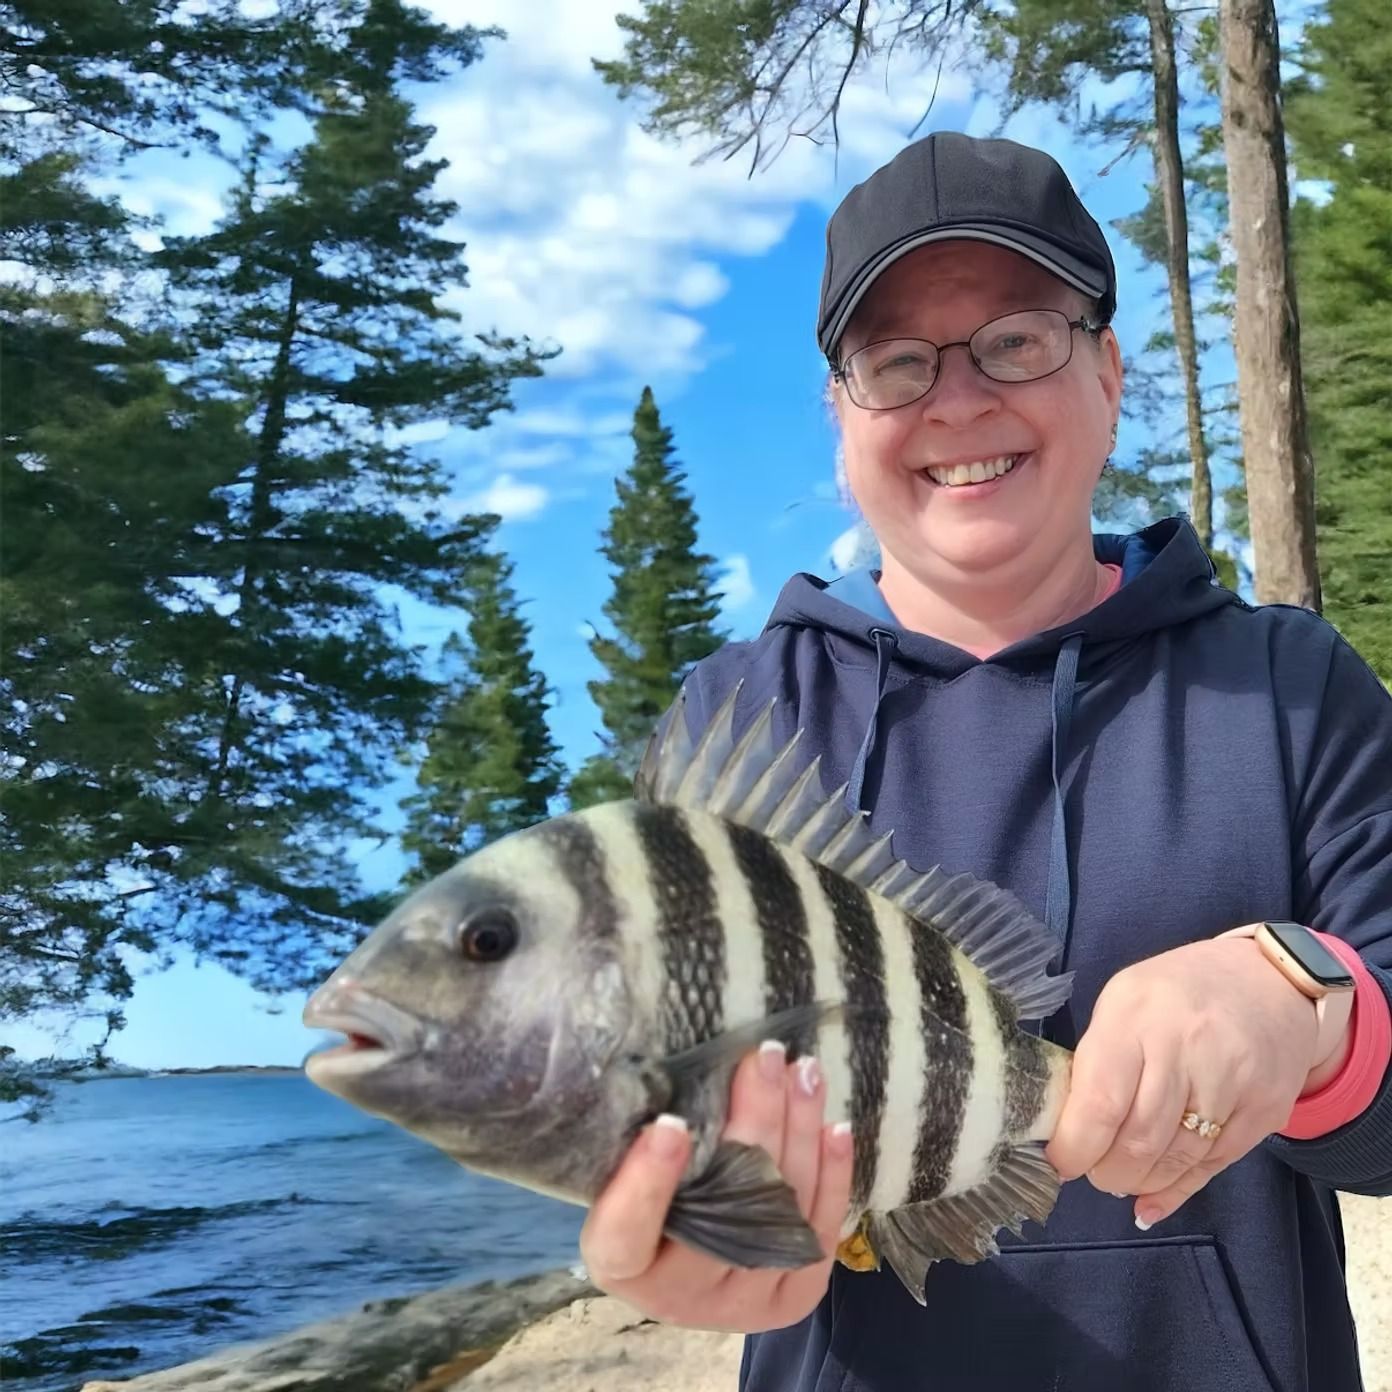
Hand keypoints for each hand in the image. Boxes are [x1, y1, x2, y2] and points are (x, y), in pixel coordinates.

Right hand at [578, 1043, 854, 1332]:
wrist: (681, 1272)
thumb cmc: (641, 1200)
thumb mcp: (620, 1177)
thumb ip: (636, 1144)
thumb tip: (673, 1076)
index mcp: (620, 1263)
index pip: (627, 1229)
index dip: (648, 1181)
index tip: (670, 1124)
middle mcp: (679, 1295)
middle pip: (724, 1208)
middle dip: (753, 1122)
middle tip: (765, 1059)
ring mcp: (740, 1302)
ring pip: (779, 1213)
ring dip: (800, 1133)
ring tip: (805, 1073)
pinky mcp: (790, 1300)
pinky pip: (818, 1233)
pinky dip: (833, 1176)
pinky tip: (834, 1128)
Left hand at [1046, 937, 1321, 1229]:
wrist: (1269, 980)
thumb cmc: (1176, 994)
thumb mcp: (1124, 1004)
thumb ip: (1098, 1060)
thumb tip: (1070, 1129)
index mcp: (1136, 1015)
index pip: (1101, 1101)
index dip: (1076, 1145)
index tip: (1058, 1162)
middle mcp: (1185, 1047)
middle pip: (1140, 1140)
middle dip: (1107, 1171)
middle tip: (1093, 1173)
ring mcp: (1231, 1080)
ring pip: (1177, 1159)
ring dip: (1141, 1182)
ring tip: (1121, 1178)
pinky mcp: (1265, 1109)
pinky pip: (1213, 1166)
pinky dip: (1177, 1188)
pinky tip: (1153, 1197)